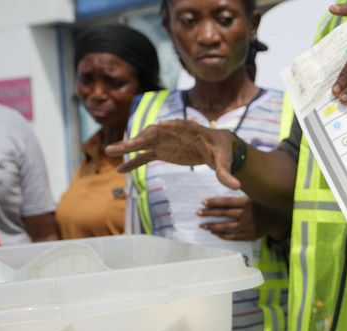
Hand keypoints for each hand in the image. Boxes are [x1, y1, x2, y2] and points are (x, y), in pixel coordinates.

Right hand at [106, 120, 241, 188]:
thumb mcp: (225, 162)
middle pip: (153, 134)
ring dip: (127, 148)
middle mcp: (174, 134)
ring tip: (108, 152)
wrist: (218, 148)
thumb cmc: (223, 151)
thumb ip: (226, 174)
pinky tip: (119, 170)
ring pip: (143, 143)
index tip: (160, 126)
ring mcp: (165, 142)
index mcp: (191, 131)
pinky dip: (133, 162)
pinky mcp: (162, 151)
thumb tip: (237, 187)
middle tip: (122, 144)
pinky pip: (144, 156)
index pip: (179, 127)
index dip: (170, 127)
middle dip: (137, 138)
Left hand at [198, 196, 260, 240]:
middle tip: (198, 213)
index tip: (203, 202)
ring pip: (226, 227)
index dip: (213, 202)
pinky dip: (223, 235)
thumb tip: (223, 197)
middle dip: (209, 214)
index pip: (226, 202)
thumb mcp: (254, 197)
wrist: (278, 220)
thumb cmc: (264, 205)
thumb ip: (240, 198)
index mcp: (247, 203)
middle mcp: (246, 215)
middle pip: (224, 214)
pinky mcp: (249, 235)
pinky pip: (233, 236)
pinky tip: (215, 233)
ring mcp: (247, 227)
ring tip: (203, 226)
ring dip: (213, 226)